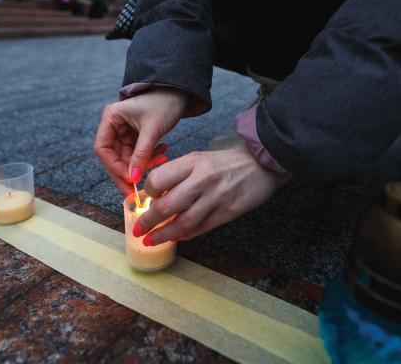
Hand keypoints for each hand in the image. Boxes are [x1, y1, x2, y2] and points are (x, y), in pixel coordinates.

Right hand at [93, 89, 187, 193]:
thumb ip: (141, 155)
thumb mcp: (152, 130)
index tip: (128, 179)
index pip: (103, 149)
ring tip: (162, 160)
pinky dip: (149, 158)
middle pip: (113, 157)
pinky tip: (163, 153)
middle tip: (138, 189)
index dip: (113, 167)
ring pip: (127, 158)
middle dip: (128, 171)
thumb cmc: (164, 103)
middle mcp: (114, 125)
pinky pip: (138, 154)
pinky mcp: (136, 136)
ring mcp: (124, 131)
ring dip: (143, 164)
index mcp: (111, 118)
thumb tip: (133, 178)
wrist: (179, 92)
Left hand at [133, 144, 290, 244]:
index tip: (144, 200)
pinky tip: (175, 238)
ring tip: (151, 241)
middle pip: (167, 206)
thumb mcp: (199, 159)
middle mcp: (202, 180)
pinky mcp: (228, 212)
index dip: (147, 193)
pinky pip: (201, 228)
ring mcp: (216, 198)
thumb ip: (178, 175)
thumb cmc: (225, 162)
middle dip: (148, 221)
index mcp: (192, 162)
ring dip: (163, 235)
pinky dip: (185, 235)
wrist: (261, 163)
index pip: (158, 180)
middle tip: (138, 229)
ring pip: (183, 223)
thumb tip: (154, 196)